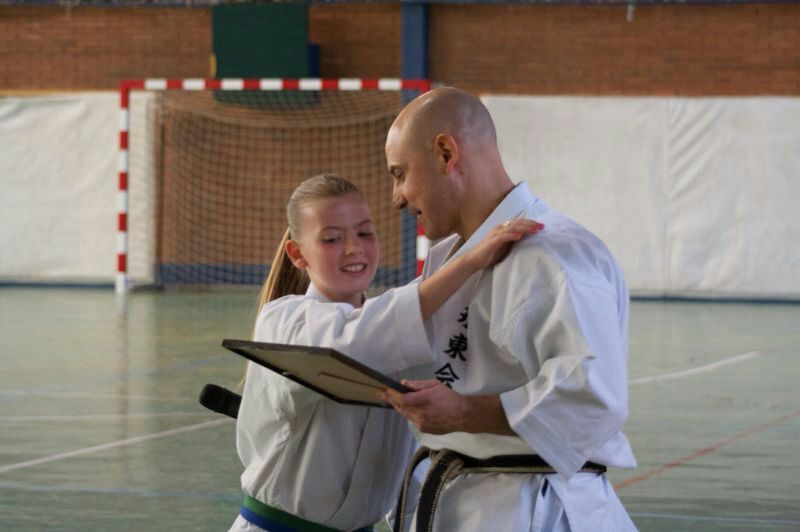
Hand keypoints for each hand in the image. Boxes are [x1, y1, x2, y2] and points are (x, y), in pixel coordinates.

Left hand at [382, 379, 513, 435]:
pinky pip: (413, 420)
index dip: (389, 396)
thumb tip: (404, 384)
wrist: (464, 415)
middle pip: (400, 408)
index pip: (400, 400)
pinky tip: (411, 409)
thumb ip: (418, 386)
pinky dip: (409, 414)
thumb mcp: (435, 385)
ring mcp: (422, 424)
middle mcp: (420, 415)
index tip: (381, 391)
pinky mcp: (425, 430)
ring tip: (397, 400)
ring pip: (406, 415)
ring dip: (401, 408)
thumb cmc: (450, 397)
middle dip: (392, 401)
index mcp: (423, 401)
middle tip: (385, 394)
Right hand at [466, 219, 543, 269]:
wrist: (473, 260)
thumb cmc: (489, 254)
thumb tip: (526, 239)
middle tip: (542, 226)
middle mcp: (499, 228)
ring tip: (535, 229)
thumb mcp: (505, 247)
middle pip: (518, 223)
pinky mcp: (491, 241)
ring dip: (525, 228)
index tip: (542, 226)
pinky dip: (512, 235)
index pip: (519, 223)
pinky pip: (503, 236)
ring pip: (512, 228)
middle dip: (531, 224)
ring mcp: (495, 234)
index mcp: (503, 228)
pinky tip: (520, 236)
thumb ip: (513, 241)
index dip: (530, 223)